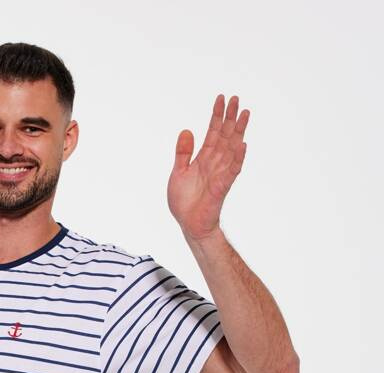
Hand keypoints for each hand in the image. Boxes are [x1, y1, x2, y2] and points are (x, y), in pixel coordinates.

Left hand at [167, 94, 249, 241]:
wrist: (188, 224)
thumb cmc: (185, 202)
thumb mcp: (178, 173)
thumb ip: (182, 153)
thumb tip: (186, 130)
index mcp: (203, 158)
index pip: (212, 132)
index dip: (216, 116)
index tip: (221, 99)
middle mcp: (214, 162)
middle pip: (225, 135)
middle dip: (230, 117)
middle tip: (236, 98)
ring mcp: (220, 172)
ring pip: (232, 147)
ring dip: (239, 131)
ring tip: (245, 113)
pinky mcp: (222, 185)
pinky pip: (232, 170)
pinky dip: (238, 158)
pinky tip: (242, 145)